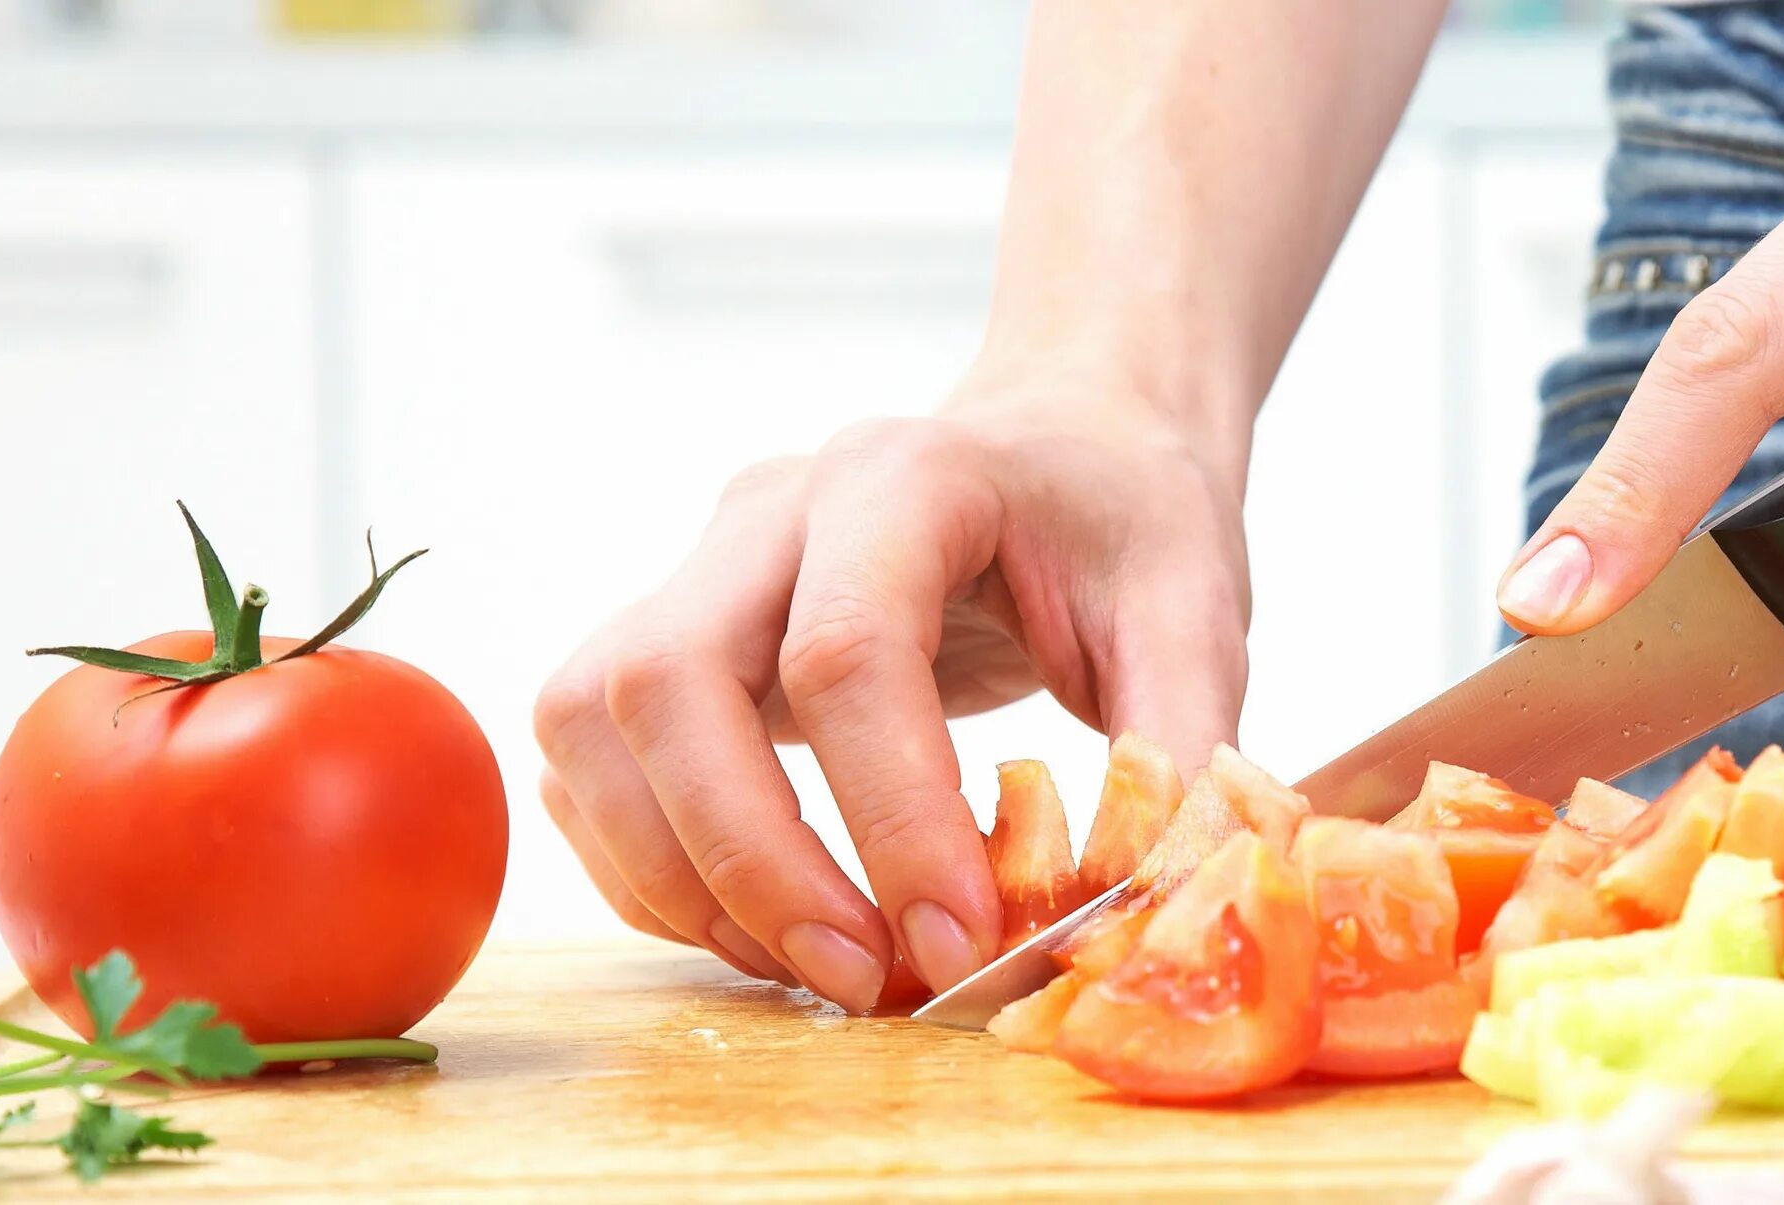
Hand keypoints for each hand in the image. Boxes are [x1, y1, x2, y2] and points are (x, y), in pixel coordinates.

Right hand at [532, 382, 1250, 1012]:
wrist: (1064, 441)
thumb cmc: (1122, 514)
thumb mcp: (1194, 603)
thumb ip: (1181, 740)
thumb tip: (1148, 904)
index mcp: (906, 478)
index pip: (845, 653)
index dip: (891, 818)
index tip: (963, 942)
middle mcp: (770, 512)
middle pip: (667, 684)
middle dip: (748, 864)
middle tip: (866, 979)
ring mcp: (700, 570)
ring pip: (591, 722)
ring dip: (677, 876)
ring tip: (814, 967)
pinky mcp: (670, 639)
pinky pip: (589, 761)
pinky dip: (648, 867)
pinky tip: (758, 928)